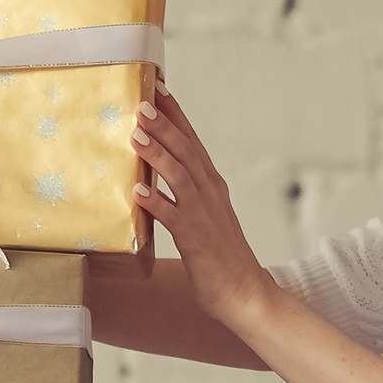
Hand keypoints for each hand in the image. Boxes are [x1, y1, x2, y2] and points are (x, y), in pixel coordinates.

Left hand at [131, 86, 273, 331]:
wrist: (246, 294)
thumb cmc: (219, 258)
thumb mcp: (202, 217)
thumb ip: (183, 194)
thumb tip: (152, 177)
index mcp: (212, 185)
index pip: (192, 141)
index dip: (175, 115)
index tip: (158, 88)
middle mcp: (210, 194)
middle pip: (186, 151)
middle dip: (164, 124)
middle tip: (142, 102)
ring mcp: (204, 216)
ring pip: (180, 176)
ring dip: (157, 154)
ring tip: (136, 135)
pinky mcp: (196, 240)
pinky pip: (173, 217)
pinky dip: (155, 202)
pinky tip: (137, 191)